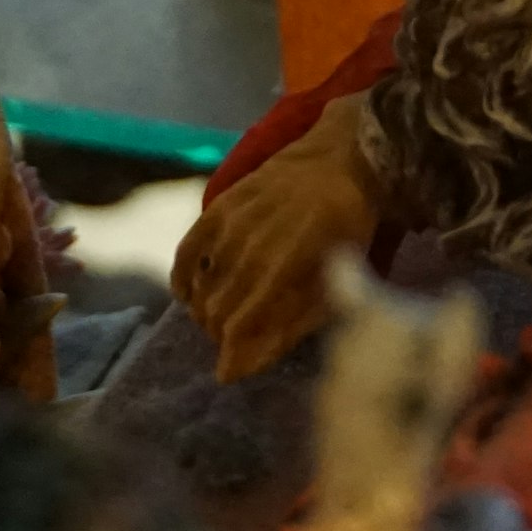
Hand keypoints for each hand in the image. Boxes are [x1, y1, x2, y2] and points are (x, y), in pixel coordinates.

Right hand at [173, 97, 382, 380]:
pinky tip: (190, 295)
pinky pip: (184, 255)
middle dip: (224, 337)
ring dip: (208, 314)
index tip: (230, 373)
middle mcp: (251, 247)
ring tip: (224, 318)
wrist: (341, 157)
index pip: (241, 326)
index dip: (232, 357)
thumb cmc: (349, 224)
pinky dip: (183, 282)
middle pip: (218, 313)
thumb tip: (249, 362)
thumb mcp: (338, 277)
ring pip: (202, 291)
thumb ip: (295, 321)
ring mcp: (230, 225)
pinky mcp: (217, 208)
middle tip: (239, 339)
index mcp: (286, 266)